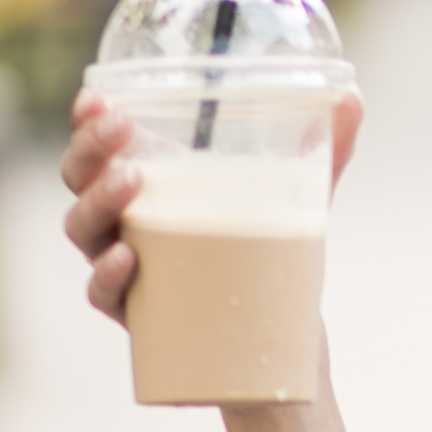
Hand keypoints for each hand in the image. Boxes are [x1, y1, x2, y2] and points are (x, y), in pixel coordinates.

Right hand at [61, 86, 362, 326]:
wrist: (277, 335)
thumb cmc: (270, 251)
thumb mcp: (298, 197)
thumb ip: (325, 148)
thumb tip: (353, 97)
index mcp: (149, 184)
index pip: (98, 144)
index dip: (85, 119)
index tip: (97, 96)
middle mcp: (123, 222)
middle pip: (78, 179)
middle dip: (91, 150)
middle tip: (122, 130)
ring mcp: (124, 266)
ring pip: (83, 231)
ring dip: (99, 202)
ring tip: (133, 182)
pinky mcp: (136, 313)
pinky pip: (102, 294)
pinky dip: (107, 275)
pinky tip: (128, 256)